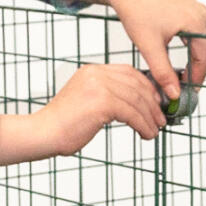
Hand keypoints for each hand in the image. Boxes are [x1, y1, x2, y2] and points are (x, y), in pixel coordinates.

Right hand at [0, 63, 164, 164]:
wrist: (44, 133)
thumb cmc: (64, 123)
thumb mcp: (87, 101)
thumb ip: (108, 96)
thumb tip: (136, 104)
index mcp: (92, 71)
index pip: (129, 72)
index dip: (147, 87)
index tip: (157, 102)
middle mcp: (96, 74)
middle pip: (136, 85)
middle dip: (153, 103)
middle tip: (161, 119)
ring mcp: (99, 86)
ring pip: (138, 100)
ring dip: (150, 117)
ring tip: (155, 130)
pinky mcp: (102, 102)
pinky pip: (133, 113)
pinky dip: (144, 125)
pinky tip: (146, 134)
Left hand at [51, 0, 205, 97]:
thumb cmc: (135, 11)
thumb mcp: (149, 46)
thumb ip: (163, 72)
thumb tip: (174, 94)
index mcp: (195, 22)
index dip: (198, 79)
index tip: (185, 93)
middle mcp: (201, 14)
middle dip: (196, 72)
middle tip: (181, 88)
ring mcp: (198, 10)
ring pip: (202, 45)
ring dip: (193, 62)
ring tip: (177, 77)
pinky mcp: (191, 10)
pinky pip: (197, 36)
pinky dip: (190, 50)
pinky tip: (177, 60)